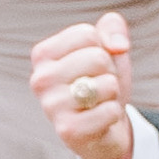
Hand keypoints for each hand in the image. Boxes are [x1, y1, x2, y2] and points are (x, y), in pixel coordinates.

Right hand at [30, 9, 141, 158]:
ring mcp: (51, 106)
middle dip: (109, 72)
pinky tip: (100, 121)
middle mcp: (40, 79)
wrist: (104, 126)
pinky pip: (110, 111)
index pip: (87, 34)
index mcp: (42, 54)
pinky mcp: (67, 130)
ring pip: (107, 83)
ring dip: (112, 94)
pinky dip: (113, 115)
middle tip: (98, 87)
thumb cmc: (101, 82)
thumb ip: (112, 28)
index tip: (94, 66)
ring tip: (98, 102)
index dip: (103, 48)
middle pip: (98, 57)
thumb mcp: (108, 49)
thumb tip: (118, 46)